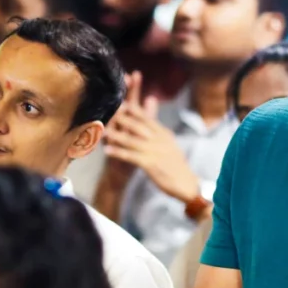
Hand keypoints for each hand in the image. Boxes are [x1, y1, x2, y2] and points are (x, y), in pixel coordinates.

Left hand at [104, 85, 199, 203]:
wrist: (185, 183)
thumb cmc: (176, 163)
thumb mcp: (169, 142)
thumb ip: (158, 128)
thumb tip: (153, 109)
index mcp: (163, 134)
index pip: (147, 118)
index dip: (133, 110)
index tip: (121, 103)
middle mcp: (159, 140)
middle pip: (137, 126)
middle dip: (121, 118)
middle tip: (108, 112)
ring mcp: (154, 151)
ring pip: (131, 140)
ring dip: (115, 135)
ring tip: (102, 130)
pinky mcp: (150, 164)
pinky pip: (131, 156)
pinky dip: (118, 152)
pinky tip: (107, 150)